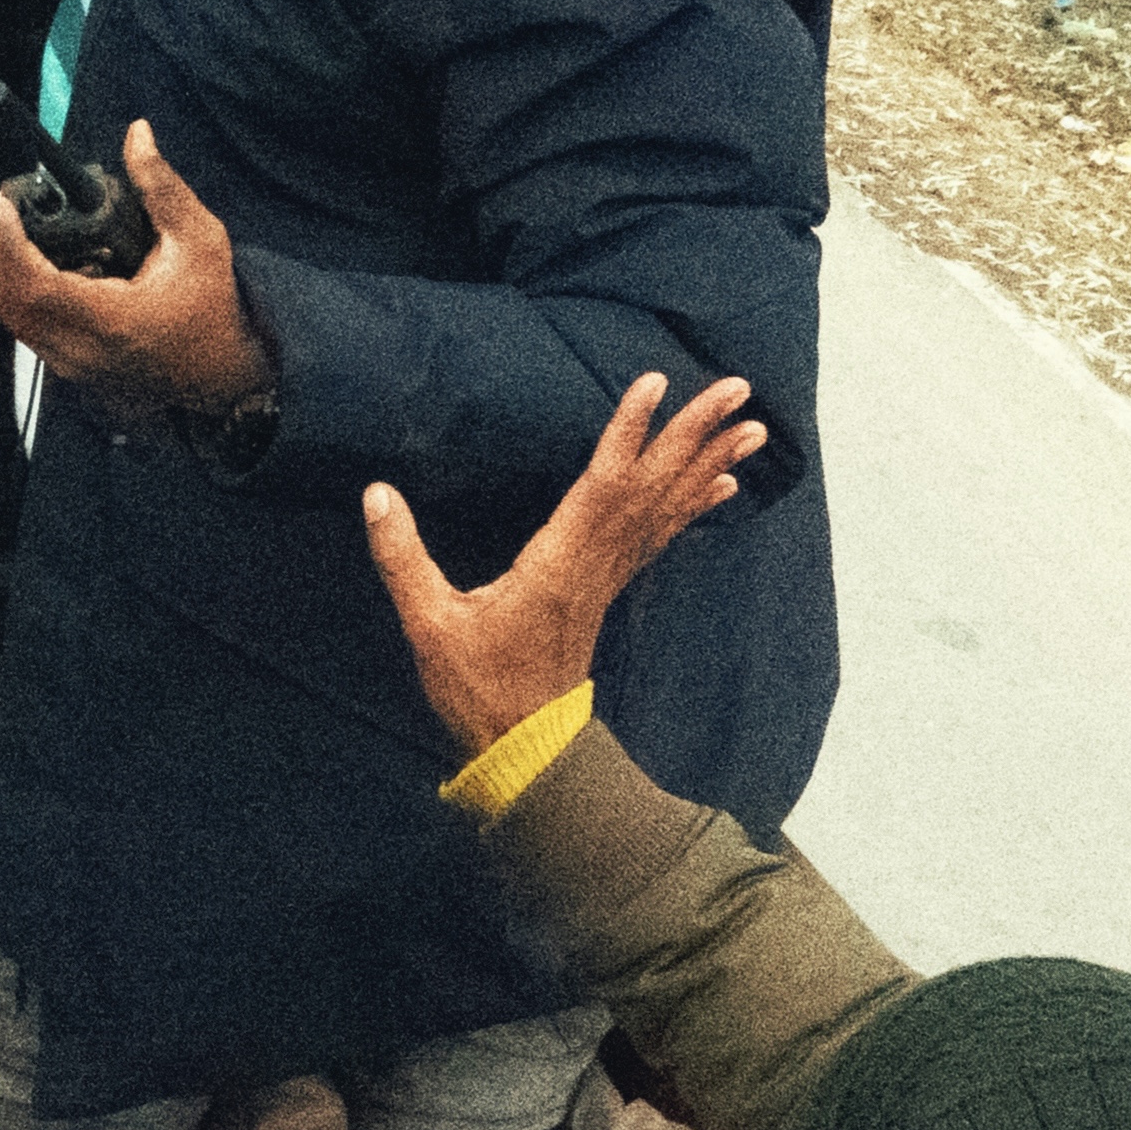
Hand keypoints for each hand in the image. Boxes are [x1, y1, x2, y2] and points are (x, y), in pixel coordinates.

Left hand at [0, 121, 268, 412]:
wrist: (221, 378)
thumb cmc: (214, 311)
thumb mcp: (200, 240)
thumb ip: (162, 187)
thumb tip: (137, 135)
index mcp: (110, 321)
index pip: (33, 284)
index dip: (5, 241)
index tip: (0, 202)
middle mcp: (77, 349)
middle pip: (0, 297)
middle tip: (1, 202)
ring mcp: (65, 363)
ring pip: (2, 312)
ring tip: (11, 222)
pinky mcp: (63, 365)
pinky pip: (17, 321)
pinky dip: (11, 284)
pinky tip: (30, 254)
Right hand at [364, 372, 766, 761]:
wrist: (524, 746)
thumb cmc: (477, 688)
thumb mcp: (430, 624)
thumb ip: (403, 558)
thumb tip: (376, 494)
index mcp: (558, 562)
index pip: (602, 484)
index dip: (628, 432)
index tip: (654, 383)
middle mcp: (595, 562)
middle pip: (652, 488)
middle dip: (694, 435)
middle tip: (737, 389)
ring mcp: (607, 576)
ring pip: (666, 509)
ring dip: (709, 463)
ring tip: (754, 426)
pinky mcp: (607, 587)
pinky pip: (660, 535)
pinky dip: (692, 505)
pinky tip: (722, 484)